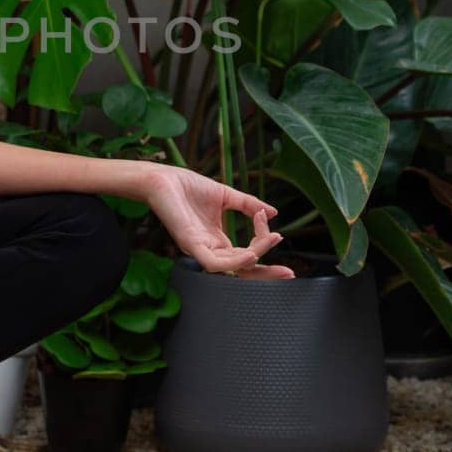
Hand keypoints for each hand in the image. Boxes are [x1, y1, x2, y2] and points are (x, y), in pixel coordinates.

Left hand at [143, 166, 292, 278]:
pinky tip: (250, 253)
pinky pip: (214, 263)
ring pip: (232, 266)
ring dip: (255, 257)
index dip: (264, 246)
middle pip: (242, 270)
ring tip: (269, 241)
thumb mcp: (226, 195)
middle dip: (267, 273)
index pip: (247, 256)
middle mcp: (210, 249)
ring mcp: (200, 249)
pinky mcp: (190, 244)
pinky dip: (234, 262)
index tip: (272, 226)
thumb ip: (248, 204)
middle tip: (289, 273)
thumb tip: (273, 212)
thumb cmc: (187, 187)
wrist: (162, 178)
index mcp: (218, 241)